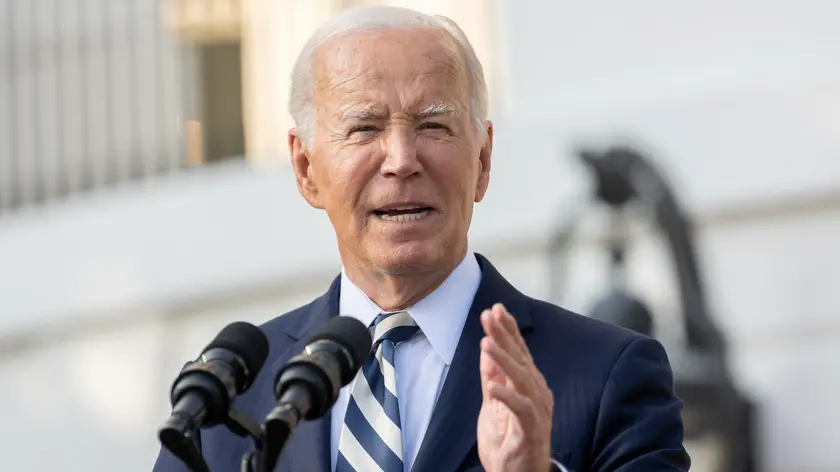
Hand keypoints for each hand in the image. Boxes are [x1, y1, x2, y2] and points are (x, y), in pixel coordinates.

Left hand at [477, 303, 553, 471]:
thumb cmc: (508, 442)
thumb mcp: (493, 404)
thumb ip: (492, 377)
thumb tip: (485, 348)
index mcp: (529, 385)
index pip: (519, 351)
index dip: (508, 329)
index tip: (495, 309)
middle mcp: (537, 393)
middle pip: (521, 358)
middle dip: (505, 335)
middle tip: (490, 314)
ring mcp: (537, 410)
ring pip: (522, 379)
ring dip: (504, 359)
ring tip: (487, 342)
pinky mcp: (532, 429)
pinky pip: (522, 409)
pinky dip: (507, 396)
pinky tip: (492, 386)